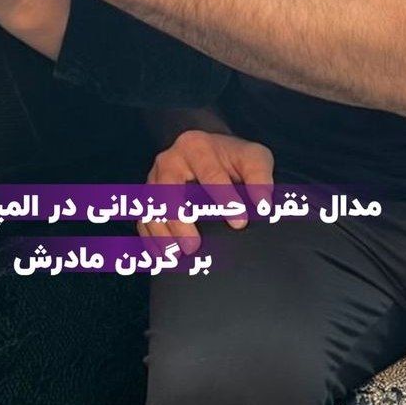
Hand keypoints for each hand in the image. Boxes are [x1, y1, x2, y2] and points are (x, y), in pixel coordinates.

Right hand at [139, 129, 273, 253]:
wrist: (208, 152)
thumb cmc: (231, 159)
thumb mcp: (253, 157)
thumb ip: (260, 176)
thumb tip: (263, 204)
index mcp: (196, 146)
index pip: (209, 172)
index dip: (224, 197)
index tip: (239, 222)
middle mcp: (170, 160)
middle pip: (167, 189)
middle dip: (178, 219)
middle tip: (193, 246)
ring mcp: (154, 179)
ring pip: (149, 206)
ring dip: (160, 233)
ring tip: (175, 256)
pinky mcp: (148, 197)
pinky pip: (142, 219)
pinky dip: (149, 239)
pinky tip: (160, 258)